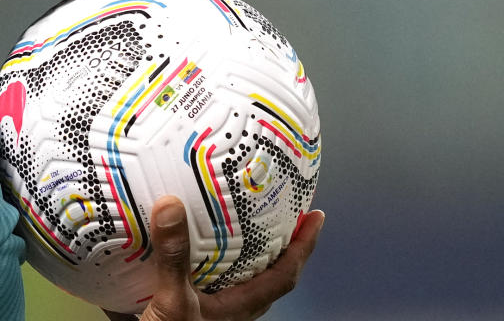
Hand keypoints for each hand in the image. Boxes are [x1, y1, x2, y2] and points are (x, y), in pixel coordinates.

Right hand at [103, 196, 324, 320]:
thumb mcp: (172, 299)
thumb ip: (175, 257)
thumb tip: (172, 206)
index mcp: (244, 305)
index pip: (287, 272)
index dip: (306, 244)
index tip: (318, 217)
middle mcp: (238, 309)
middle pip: (274, 274)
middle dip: (284, 245)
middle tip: (289, 215)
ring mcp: (221, 312)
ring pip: (249, 279)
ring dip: (255, 254)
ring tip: (253, 224)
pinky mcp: (200, 312)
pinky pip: (224, 283)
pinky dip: (226, 263)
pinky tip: (209, 249)